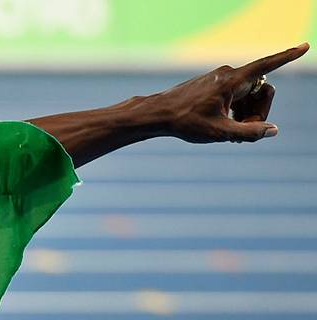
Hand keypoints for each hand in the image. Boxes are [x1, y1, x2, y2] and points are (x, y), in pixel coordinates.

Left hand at [155, 43, 308, 143]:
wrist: (157, 114)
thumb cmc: (185, 122)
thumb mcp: (219, 132)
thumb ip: (249, 132)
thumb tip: (272, 130)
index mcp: (232, 81)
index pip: (267, 65)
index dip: (288, 57)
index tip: (306, 46)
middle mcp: (228, 74)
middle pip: (262, 90)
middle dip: (260, 111)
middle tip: (244, 130)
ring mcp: (220, 78)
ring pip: (250, 94)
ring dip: (248, 112)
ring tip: (230, 130)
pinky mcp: (214, 85)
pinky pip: (237, 95)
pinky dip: (237, 110)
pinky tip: (223, 124)